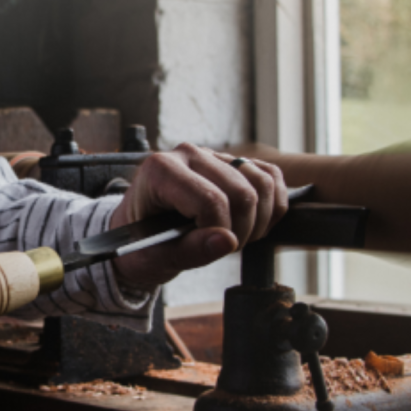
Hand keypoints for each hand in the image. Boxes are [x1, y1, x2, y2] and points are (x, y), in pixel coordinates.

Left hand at [111, 144, 287, 288]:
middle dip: (241, 230)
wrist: (138, 233)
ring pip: (262, 183)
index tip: (207, 250)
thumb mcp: (156, 257)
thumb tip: (227, 242)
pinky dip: (272, 205)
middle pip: (242, 193)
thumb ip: (190, 251)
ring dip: (259, 220)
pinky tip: (253, 223)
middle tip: (223, 247)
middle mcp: (187, 153)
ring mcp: (212, 154)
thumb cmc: (141, 244)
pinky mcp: (232, 160)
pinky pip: (271, 176)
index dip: (218, 232)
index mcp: (160, 169)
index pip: (211, 200)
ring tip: (235, 237)